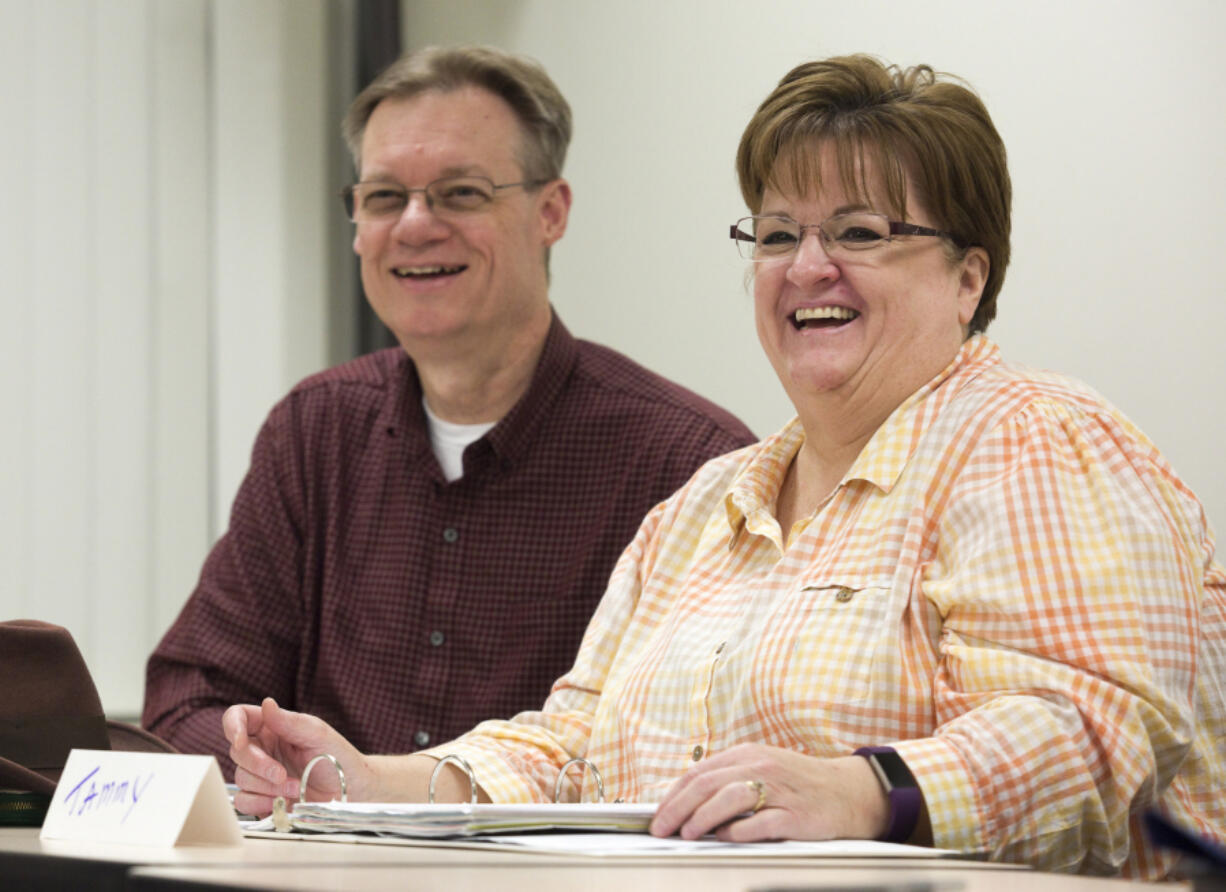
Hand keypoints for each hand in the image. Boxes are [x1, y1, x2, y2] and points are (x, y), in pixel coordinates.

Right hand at [223, 697, 367, 816]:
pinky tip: (282, 803)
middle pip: (237, 752)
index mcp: (273, 727)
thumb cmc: (338, 758)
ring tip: (294, 788)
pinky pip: (243, 801)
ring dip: (267, 787)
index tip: (240, 741)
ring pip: (241, 778)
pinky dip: (260, 803)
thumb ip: (290, 722)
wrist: (352, 792)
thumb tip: (267, 703)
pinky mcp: (262, 799)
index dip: (232, 726)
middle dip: (258, 765)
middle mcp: (264, 748)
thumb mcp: (318, 735)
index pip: (239, 717)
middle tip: (281, 774)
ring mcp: (261, 775)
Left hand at [648, 743, 887, 841]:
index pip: (698, 772)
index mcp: (747, 755)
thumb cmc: (800, 784)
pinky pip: (761, 822)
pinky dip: (739, 831)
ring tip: (687, 833)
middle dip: (677, 807)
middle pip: (707, 783)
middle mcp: (760, 767)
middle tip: (662, 828)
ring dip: (703, 816)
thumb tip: (687, 801)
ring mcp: (778, 790)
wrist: (849, 792)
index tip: (658, 815)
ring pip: (730, 798)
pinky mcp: (795, 814)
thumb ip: (729, 780)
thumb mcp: (762, 769)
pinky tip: (726, 838)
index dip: (673, 795)